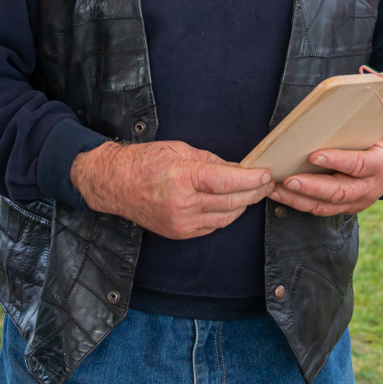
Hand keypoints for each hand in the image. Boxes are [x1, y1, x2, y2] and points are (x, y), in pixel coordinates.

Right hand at [70, 140, 273, 239]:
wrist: (115, 184)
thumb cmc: (144, 162)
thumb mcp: (179, 150)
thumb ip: (211, 161)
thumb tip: (238, 168)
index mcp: (182, 177)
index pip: (227, 182)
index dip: (252, 179)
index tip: (267, 174)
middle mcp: (182, 204)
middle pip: (231, 202)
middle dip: (254, 192)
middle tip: (267, 183)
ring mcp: (181, 222)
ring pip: (225, 217)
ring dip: (243, 205)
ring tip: (253, 192)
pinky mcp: (179, 233)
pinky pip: (212, 226)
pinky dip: (225, 215)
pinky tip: (230, 203)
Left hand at [267, 126, 382, 216]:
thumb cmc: (378, 138)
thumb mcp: (374, 128)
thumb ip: (354, 126)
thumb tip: (324, 112)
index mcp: (381, 163)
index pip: (359, 165)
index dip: (338, 161)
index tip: (314, 155)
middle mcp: (371, 187)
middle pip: (340, 191)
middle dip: (311, 187)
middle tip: (288, 180)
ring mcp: (359, 201)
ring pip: (327, 205)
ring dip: (299, 199)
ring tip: (276, 190)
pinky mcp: (348, 208)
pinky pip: (323, 209)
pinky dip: (301, 203)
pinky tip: (282, 195)